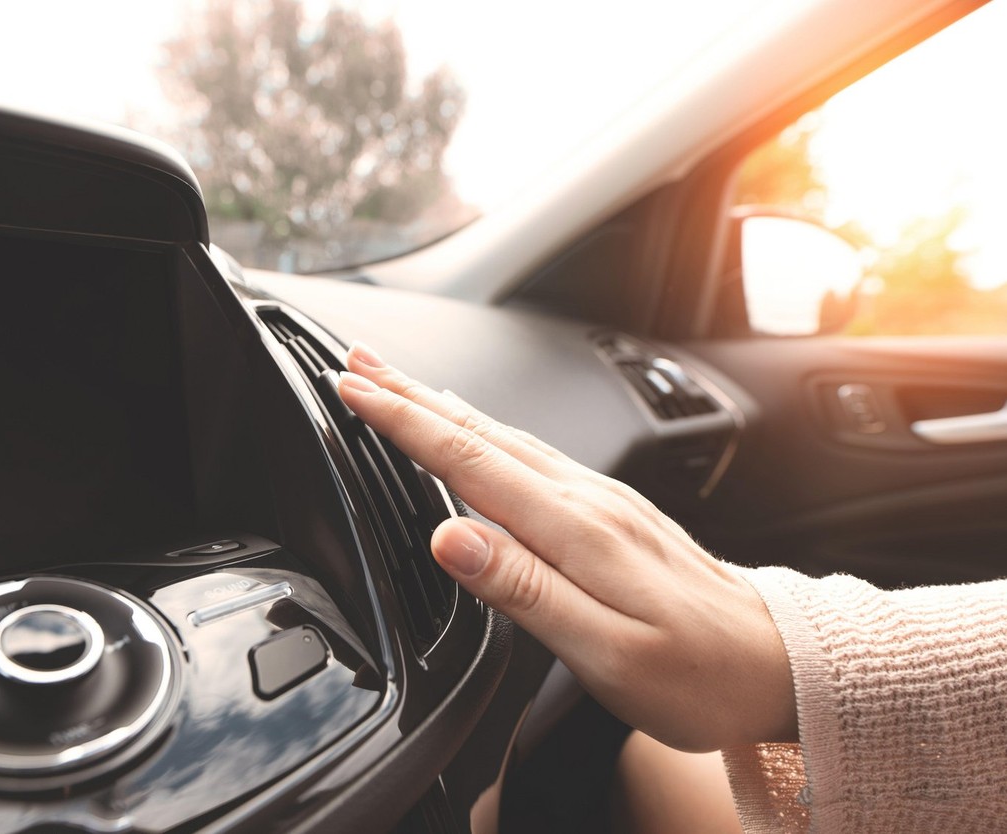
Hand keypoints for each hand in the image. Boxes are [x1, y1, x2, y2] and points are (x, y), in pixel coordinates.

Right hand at [337, 343, 795, 751]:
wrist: (779, 664)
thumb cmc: (696, 674)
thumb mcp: (607, 652)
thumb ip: (524, 591)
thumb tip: (451, 537)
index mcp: (576, 529)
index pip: (467, 460)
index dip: (402, 422)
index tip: (352, 390)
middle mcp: (587, 499)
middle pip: (479, 432)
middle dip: (411, 394)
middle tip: (356, 359)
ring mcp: (601, 499)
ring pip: (503, 436)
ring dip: (442, 406)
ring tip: (398, 385)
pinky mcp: (611, 510)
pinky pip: (531, 453)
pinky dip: (485, 432)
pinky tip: (475, 431)